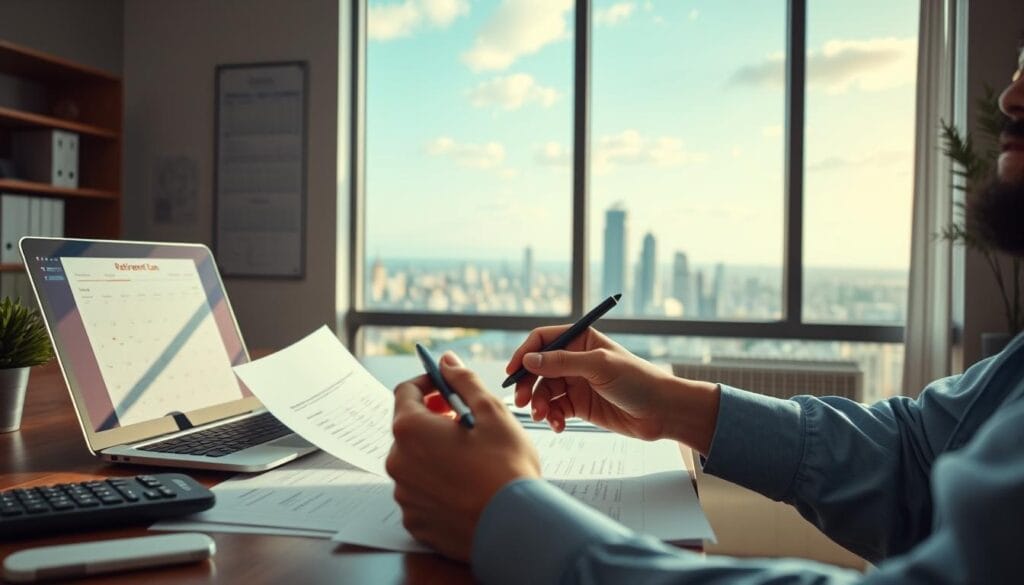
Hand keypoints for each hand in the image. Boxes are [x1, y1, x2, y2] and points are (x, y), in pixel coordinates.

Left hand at [386, 352, 539, 561]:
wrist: (515, 528)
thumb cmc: (506, 469)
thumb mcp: (491, 413)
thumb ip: (464, 382)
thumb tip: (448, 362)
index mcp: (411, 430)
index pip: (406, 392)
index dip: (428, 383)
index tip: (446, 385)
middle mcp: (398, 462)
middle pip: (409, 428)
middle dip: (434, 420)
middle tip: (466, 422)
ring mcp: (405, 495)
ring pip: (415, 462)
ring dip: (435, 453)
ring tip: (471, 458)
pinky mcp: (415, 521)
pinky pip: (421, 493)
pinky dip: (437, 484)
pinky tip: (466, 486)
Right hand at [507, 326, 719, 451]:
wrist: (662, 412)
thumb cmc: (638, 380)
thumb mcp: (599, 366)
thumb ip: (562, 362)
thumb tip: (529, 359)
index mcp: (581, 340)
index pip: (542, 340)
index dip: (524, 353)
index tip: (513, 371)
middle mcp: (575, 359)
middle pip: (537, 368)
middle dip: (528, 384)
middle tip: (523, 401)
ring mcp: (576, 383)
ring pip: (544, 391)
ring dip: (539, 404)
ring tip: (543, 416)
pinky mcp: (578, 405)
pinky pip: (554, 409)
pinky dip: (552, 417)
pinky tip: (558, 425)